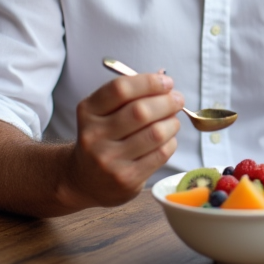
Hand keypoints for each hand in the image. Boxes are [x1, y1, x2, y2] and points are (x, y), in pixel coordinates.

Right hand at [61, 71, 183, 208]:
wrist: (86, 181)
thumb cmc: (103, 138)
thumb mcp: (103, 113)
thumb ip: (130, 95)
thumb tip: (164, 81)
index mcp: (88, 112)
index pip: (121, 89)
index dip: (149, 82)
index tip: (167, 82)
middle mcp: (94, 135)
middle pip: (141, 111)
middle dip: (167, 102)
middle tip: (178, 99)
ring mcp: (109, 159)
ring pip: (155, 133)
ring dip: (172, 123)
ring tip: (173, 121)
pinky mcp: (126, 178)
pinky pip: (160, 154)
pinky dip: (171, 142)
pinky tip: (167, 140)